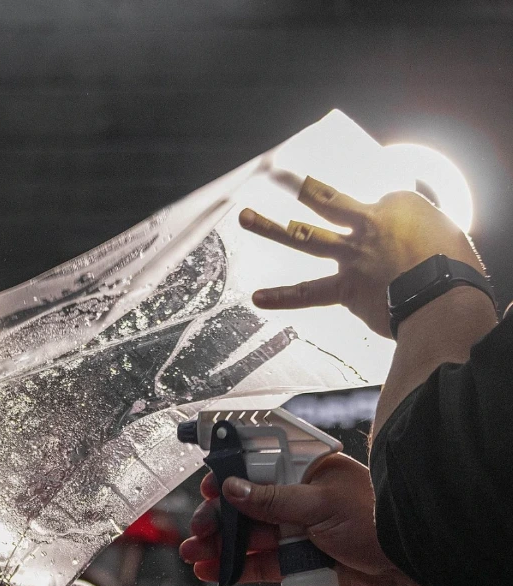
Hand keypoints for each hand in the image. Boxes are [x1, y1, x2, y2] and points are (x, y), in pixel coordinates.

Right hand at [178, 453, 400, 585]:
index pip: (258, 468)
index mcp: (306, 473)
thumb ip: (273, 500)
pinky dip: (233, 568)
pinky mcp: (295, 565)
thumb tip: (231, 489)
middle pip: (244, 506)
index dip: (230, 477)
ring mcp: (294, 534)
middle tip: (198, 529)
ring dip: (217, 545)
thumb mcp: (322, 504)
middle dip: (217, 518)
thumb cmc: (379, 524)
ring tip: (193, 553)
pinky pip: (257, 565)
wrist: (410, 574)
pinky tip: (211, 569)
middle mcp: (296, 501)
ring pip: (246, 538)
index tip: (210, 488)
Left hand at [240, 176, 484, 336]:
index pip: (378, 203)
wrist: (446, 297)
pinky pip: (308, 292)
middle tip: (271, 175)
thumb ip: (417, 231)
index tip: (393, 233)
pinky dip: (282, 297)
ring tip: (244, 217)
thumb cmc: (454, 266)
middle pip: (325, 201)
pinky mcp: (345, 288)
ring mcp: (352, 255)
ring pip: (305, 236)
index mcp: (397, 204)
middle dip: (296, 188)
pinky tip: (258, 297)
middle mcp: (368, 225)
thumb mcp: (444, 231)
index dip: (382, 215)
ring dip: (271, 228)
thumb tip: (405, 245)